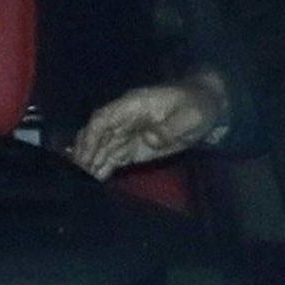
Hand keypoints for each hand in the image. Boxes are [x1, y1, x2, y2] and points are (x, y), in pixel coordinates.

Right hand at [71, 70, 227, 179]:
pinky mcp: (133, 148)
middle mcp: (124, 119)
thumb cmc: (198, 106)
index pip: (103, 118)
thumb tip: (149, 139)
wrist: (207, 107)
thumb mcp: (190, 115)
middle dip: (85, 152)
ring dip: (90, 162)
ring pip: (100, 147)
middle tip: (77, 172)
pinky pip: (112, 157)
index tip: (83, 153)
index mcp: (133, 105)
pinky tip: (93, 179)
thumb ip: (170, 127)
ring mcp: (127, 134)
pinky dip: (102, 167)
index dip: (91, 135)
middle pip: (96, 134)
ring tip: (80, 180)